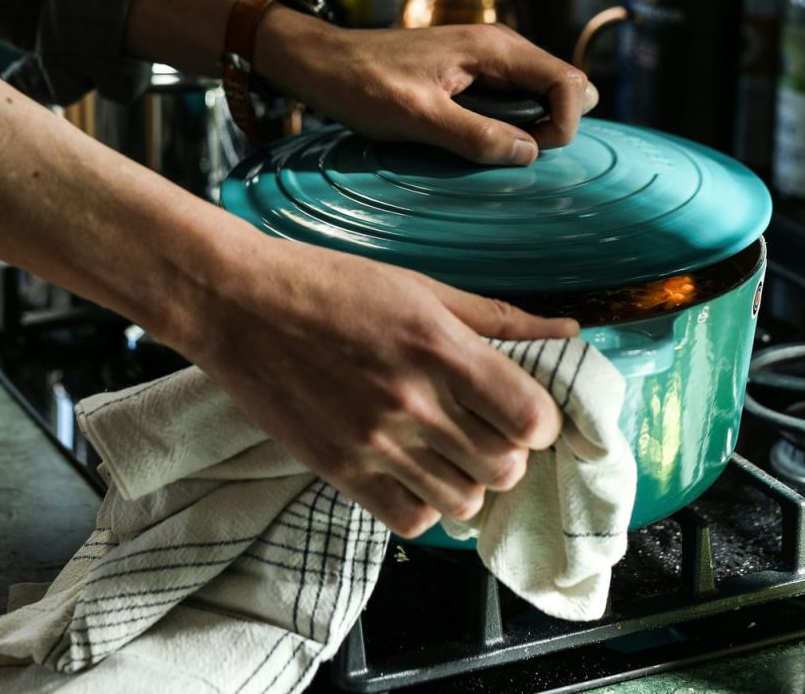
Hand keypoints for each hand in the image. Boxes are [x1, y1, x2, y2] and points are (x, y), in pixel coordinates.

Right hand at [188, 235, 578, 537]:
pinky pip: (411, 519)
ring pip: (464, 502)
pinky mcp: (339, 470)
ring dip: (469, 481)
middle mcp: (412, 401)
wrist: (237, 304)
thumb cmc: (330, 285)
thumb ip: (498, 319)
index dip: (540, 419)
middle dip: (508, 452)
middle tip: (487, 430)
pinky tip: (413, 471)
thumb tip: (567, 332)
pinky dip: (424, 504)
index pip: (530, 417)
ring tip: (449, 452)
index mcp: (439, 348)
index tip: (524, 410)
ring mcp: (374, 442)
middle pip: (504, 467)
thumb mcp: (421, 287)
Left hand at [255, 15, 597, 165]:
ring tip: (495, 153)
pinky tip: (482, 144)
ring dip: (533, 130)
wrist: (324, 64)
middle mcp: (500, 49)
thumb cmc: (364, 84)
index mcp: (495, 48)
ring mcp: (488, 62)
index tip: (531, 154)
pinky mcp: (473, 77)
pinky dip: (511, 127)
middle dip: (555, 128)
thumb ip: (475, 134)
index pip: (568, 82)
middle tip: (513, 155)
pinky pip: (513, 102)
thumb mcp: (418, 116)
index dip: (565, 124)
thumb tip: (528, 153)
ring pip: (541, 97)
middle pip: (563, 88)